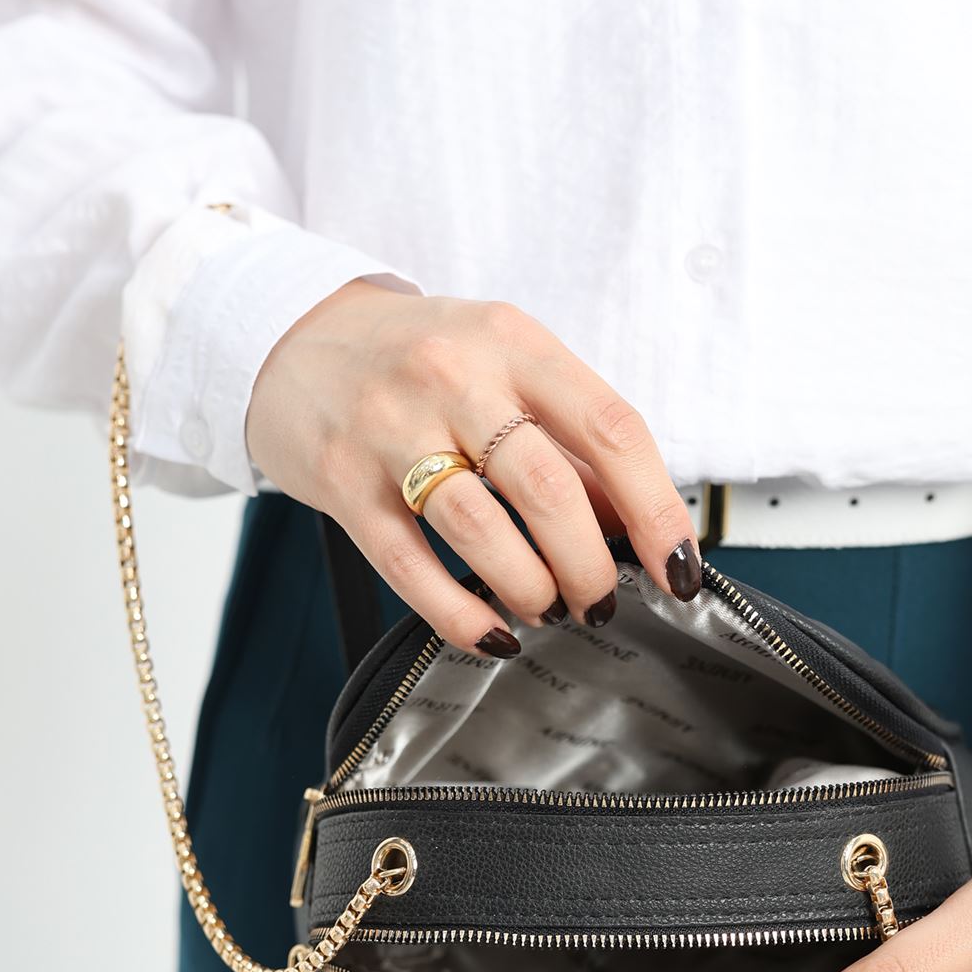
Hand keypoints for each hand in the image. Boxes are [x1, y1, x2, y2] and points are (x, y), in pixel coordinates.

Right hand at [246, 281, 701, 652]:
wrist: (290, 337)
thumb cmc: (417, 361)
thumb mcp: (503, 369)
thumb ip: (569, 442)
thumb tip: (635, 528)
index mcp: (512, 342)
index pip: (611, 429)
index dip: (658, 510)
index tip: (680, 568)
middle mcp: (453, 376)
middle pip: (550, 489)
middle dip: (590, 565)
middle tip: (598, 600)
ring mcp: (391, 428)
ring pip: (481, 530)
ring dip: (530, 588)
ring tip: (545, 607)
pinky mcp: (343, 482)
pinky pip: (409, 567)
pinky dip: (460, 614)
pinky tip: (491, 634)